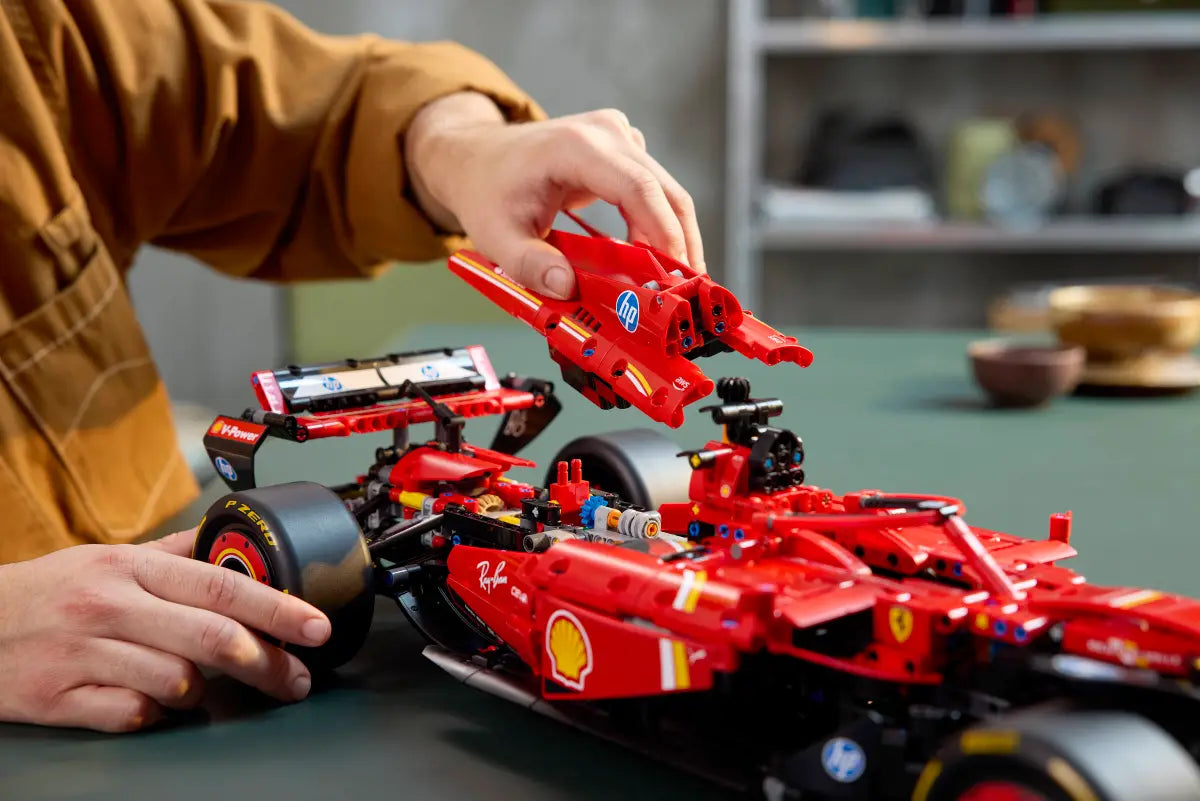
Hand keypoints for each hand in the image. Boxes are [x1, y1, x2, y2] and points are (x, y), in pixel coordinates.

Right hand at [0, 530, 330, 732]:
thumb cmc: (52, 590)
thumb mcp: (112, 556)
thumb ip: (176, 552)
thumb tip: (233, 539)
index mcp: (132, 567)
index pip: (221, 586)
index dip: (277, 607)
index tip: (315, 625)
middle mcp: (111, 606)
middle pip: (210, 638)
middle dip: (266, 661)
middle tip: (296, 678)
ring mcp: (84, 653)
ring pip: (175, 681)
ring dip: (201, 690)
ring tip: (197, 684)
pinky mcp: (58, 697)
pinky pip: (131, 714)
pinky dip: (150, 713)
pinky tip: (148, 701)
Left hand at [405, 92, 703, 298]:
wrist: (477, 156)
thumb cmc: (486, 190)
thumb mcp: (495, 235)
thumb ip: (530, 265)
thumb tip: (568, 289)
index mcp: (576, 146)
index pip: (637, 189)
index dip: (662, 233)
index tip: (673, 276)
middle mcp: (606, 133)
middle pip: (664, 191)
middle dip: (680, 244)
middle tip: (686, 292)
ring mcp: (618, 137)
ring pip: (667, 191)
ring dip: (676, 238)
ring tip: (675, 284)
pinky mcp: (623, 150)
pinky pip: (655, 191)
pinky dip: (661, 226)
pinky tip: (655, 261)